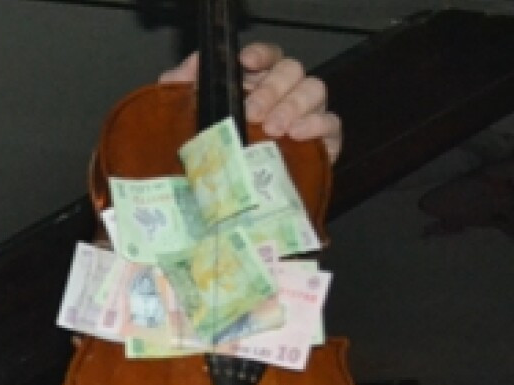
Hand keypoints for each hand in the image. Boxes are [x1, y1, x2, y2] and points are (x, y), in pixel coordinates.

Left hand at [160, 42, 341, 162]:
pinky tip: (297, 134)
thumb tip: (192, 64)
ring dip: (293, 105)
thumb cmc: (209, 152)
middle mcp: (283, 94)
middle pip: (291, 71)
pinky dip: (318, 125)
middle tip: (252, 113)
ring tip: (273, 128)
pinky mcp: (322, 141)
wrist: (225, 200)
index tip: (245, 63)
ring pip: (314, 90)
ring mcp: (305, 115)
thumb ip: (182, 85)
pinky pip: (331, 123)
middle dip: (272, 88)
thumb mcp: (184, 116)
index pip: (267, 56)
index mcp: (254, 82)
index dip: (260, 54)